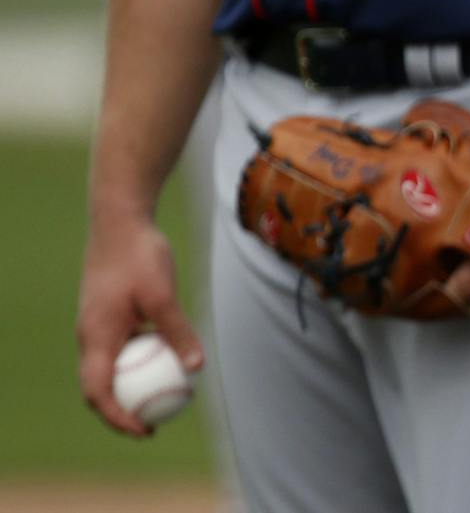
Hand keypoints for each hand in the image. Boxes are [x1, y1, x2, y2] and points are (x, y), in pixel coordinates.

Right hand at [78, 214, 202, 435]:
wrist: (120, 222)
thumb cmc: (139, 255)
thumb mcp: (162, 295)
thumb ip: (177, 331)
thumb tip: (196, 367)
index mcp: (95, 338)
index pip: (97, 393)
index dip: (117, 417)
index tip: (143, 430)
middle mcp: (90, 336)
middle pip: (99, 387)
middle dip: (122, 410)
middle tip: (154, 424)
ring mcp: (97, 326)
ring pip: (110, 367)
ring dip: (131, 386)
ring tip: (163, 397)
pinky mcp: (108, 315)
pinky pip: (121, 348)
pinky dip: (138, 360)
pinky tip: (167, 358)